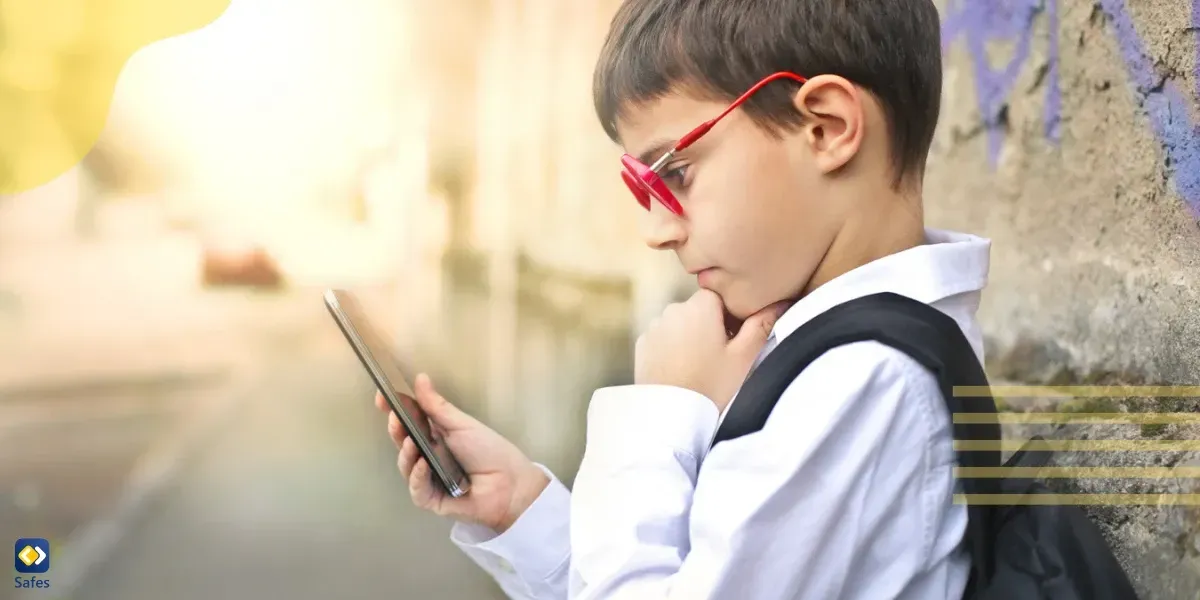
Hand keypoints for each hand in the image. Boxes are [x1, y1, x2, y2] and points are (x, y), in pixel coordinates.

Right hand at [375, 374, 548, 532]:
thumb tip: (420, 378)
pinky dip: (417, 477)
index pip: (410, 422)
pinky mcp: (433, 500)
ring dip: (405, 454)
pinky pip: (417, 490)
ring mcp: (429, 479)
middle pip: (403, 443)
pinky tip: (422, 465)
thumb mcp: (462, 424)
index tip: (382, 397)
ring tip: (411, 443)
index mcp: (437, 436)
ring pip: (406, 466)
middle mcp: (430, 456)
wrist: (511, 484)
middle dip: (396, 431)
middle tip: (394, 419)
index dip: (395, 411)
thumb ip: (437, 406)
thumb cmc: (490, 451)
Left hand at [636, 290, 788, 410]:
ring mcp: (655, 327)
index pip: (720, 296)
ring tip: (700, 367)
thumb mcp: (744, 356)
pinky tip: (682, 370)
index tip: (735, 340)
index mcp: (700, 306)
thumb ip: (762, 324)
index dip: (731, 316)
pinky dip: (673, 349)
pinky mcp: (643, 345)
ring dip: (691, 337)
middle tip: (720, 357)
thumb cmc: (711, 386)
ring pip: (681, 324)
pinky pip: (664, 339)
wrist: (671, 416)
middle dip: (711, 327)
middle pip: (699, 309)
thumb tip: (781, 303)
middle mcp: (673, 309)